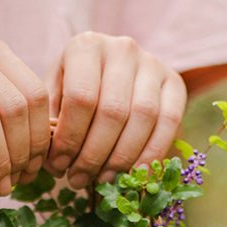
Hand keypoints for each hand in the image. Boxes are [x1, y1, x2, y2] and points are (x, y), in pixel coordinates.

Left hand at [44, 33, 186, 188]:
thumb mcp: (55, 97)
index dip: (70, 139)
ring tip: (103, 180)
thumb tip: (54, 162)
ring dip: (122, 158)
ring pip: (143, 118)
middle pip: (113, 111)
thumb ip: (52, 124)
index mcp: (86, 47)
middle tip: (79, 179)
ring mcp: (152, 64)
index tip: (59, 166)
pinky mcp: (174, 82)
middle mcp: (122, 49)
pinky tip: (134, 173)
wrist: (111, 74)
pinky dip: (152, 153)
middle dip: (94, 154)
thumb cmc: (75, 91)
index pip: (81, 98)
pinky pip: (169, 122)